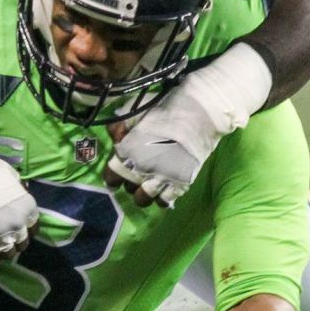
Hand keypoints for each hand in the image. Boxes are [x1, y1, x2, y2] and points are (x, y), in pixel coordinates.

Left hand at [104, 82, 216, 206]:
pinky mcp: (180, 184)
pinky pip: (165, 201)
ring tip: (148, 185)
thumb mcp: (135, 112)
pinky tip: (164, 187)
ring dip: (143, 194)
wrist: (198, 114)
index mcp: (128, 154)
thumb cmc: (164, 109)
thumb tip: (115, 138)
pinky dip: (161, 197)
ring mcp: (161, 179)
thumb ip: (119, 127)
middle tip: (136, 173)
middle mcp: (141, 171)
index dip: (112, 174)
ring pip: (143, 199)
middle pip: (128, 188)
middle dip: (129, 182)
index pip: (111, 176)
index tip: (117, 170)